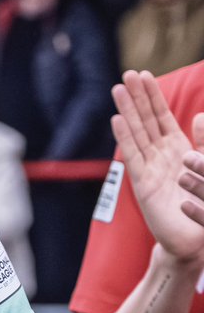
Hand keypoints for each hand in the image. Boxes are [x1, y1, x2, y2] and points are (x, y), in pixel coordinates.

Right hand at [111, 70, 203, 266]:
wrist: (193, 238)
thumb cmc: (202, 206)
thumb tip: (199, 115)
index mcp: (177, 150)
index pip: (161, 117)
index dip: (152, 96)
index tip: (144, 75)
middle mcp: (160, 156)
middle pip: (145, 120)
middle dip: (137, 97)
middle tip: (127, 74)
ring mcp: (149, 168)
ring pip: (137, 133)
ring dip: (127, 110)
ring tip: (117, 88)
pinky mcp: (143, 183)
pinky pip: (133, 155)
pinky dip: (126, 137)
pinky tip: (119, 119)